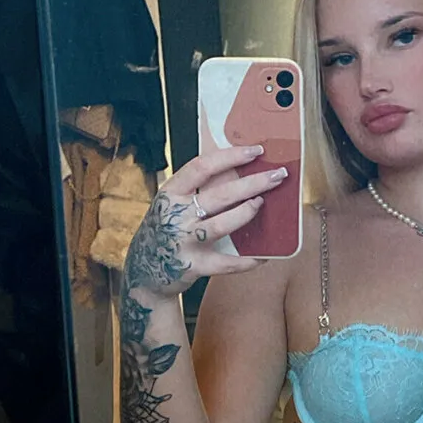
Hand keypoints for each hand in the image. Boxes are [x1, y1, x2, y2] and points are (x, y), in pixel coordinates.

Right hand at [123, 146, 287, 298]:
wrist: (144, 272)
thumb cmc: (165, 231)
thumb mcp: (172, 205)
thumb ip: (196, 191)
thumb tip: (241, 172)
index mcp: (170, 194)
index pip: (202, 167)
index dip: (231, 156)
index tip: (256, 151)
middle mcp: (174, 216)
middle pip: (220, 195)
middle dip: (253, 183)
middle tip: (277, 176)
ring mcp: (183, 242)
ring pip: (223, 224)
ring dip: (248, 213)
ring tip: (263, 204)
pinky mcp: (193, 266)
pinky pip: (227, 263)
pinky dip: (249, 259)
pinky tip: (266, 254)